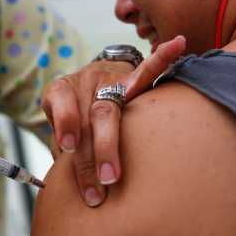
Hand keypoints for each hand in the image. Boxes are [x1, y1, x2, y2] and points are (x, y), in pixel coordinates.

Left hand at [42, 36, 185, 206]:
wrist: (91, 79)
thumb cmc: (73, 111)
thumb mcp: (59, 123)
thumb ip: (60, 145)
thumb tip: (61, 184)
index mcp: (60, 89)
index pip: (61, 103)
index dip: (64, 122)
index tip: (67, 147)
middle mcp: (84, 81)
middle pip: (91, 117)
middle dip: (92, 154)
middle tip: (95, 188)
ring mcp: (109, 79)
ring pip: (111, 110)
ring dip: (110, 146)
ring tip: (113, 178)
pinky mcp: (131, 79)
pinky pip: (147, 71)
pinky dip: (161, 60)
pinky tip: (176, 46)